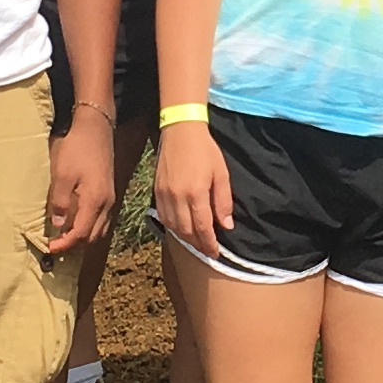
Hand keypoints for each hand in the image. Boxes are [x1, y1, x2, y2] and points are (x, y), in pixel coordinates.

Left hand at [45, 118, 116, 256]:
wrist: (96, 129)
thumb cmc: (77, 149)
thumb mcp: (62, 174)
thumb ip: (61, 202)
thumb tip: (59, 225)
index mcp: (95, 201)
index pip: (81, 233)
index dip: (65, 244)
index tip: (50, 248)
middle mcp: (106, 204)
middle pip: (93, 237)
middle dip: (75, 246)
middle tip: (56, 247)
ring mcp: (110, 199)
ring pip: (100, 230)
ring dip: (83, 239)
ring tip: (65, 240)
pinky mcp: (109, 193)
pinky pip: (102, 221)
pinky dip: (90, 229)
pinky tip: (78, 224)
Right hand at [152, 120, 234, 255]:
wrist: (181, 130)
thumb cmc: (205, 150)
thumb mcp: (221, 174)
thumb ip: (223, 202)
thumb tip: (226, 226)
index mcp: (196, 192)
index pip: (202, 227)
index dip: (209, 243)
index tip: (215, 252)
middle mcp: (177, 196)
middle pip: (186, 231)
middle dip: (198, 244)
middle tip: (207, 250)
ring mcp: (164, 194)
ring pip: (173, 226)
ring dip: (185, 238)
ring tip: (196, 241)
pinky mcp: (156, 190)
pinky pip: (163, 216)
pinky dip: (172, 227)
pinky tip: (181, 227)